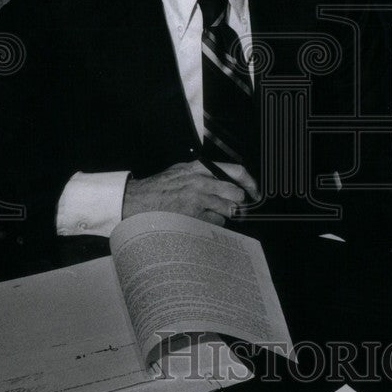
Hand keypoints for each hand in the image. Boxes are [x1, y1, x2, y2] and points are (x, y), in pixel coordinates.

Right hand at [122, 160, 259, 225]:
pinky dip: (212, 224)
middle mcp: (201, 182)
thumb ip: (202, 172)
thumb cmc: (158, 187)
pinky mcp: (193, 217)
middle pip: (235, 194)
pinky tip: (200, 220)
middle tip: (234, 207)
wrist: (137, 200)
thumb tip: (225, 179)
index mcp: (200, 168)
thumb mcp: (181, 170)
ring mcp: (197, 201)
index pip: (235, 171)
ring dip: (223, 215)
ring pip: (227, 211)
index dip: (250, 183)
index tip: (255, 191)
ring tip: (210, 213)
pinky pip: (215, 223)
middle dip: (238, 203)